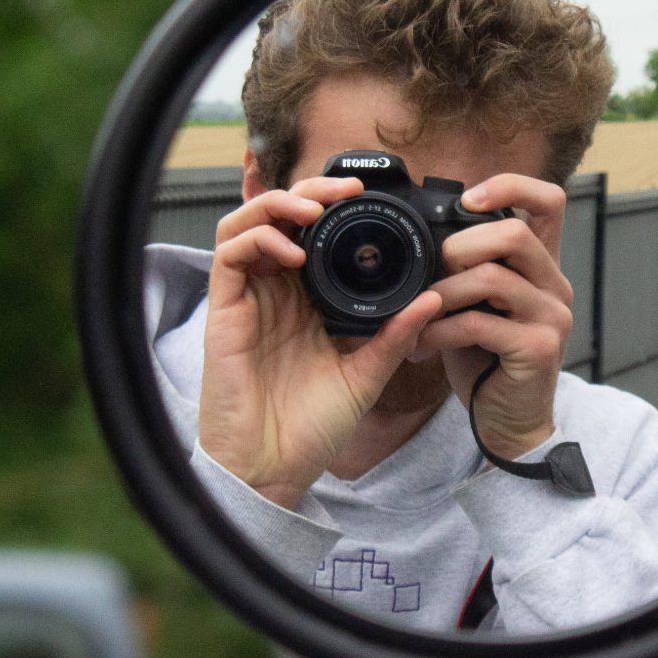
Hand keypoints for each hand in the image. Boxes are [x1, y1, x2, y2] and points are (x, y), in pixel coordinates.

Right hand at [198, 177, 444, 509]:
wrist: (275, 469)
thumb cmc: (313, 428)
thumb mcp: (366, 375)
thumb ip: (395, 336)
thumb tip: (434, 300)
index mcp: (307, 299)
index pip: (315, 232)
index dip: (336, 205)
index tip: (372, 197)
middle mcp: (275, 290)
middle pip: (281, 214)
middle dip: (312, 189)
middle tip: (349, 187)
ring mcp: (247, 298)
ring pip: (248, 221)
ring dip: (280, 204)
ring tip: (317, 208)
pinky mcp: (223, 311)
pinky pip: (229, 254)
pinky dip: (259, 239)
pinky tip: (291, 254)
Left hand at [414, 174, 574, 457]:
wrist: (510, 423)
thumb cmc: (486, 360)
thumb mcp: (476, 304)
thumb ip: (466, 270)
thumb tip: (421, 236)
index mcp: (540, 266)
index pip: (549, 201)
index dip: (509, 186)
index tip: (467, 199)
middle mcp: (554, 285)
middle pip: (514, 233)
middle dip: (458, 248)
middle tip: (430, 277)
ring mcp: (551, 316)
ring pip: (492, 277)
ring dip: (441, 294)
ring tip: (415, 316)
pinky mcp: (538, 349)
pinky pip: (479, 324)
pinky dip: (440, 331)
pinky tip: (421, 346)